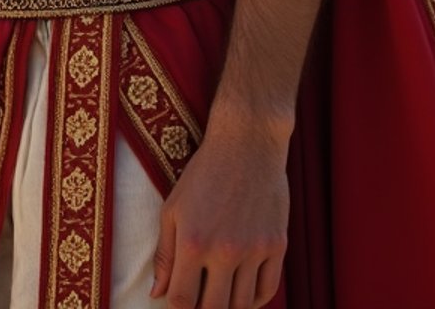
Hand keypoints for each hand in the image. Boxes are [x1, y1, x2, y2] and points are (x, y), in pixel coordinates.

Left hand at [150, 123, 288, 308]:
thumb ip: (164, 254)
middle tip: (201, 298)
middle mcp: (225, 250)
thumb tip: (157, 294)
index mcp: (193, 241)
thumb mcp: (173, 208)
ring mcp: (255, 249)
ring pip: (242, 305)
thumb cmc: (204, 173)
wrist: (247, 142)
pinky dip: (255, 300)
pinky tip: (243, 293)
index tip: (180, 300)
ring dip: (230, 306)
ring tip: (221, 295)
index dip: (177, 307)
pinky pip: (268, 290)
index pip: (182, 301)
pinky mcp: (277, 244)